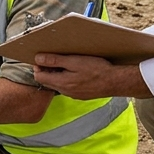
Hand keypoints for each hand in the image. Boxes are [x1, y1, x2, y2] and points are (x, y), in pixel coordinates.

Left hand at [33, 53, 151, 98]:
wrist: (116, 81)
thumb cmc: (97, 70)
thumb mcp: (74, 61)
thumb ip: (55, 61)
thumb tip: (38, 58)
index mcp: (61, 83)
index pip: (39, 76)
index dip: (38, 66)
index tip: (43, 58)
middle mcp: (65, 91)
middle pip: (46, 81)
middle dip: (47, 70)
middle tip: (54, 59)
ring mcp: (73, 94)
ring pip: (57, 84)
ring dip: (57, 75)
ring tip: (67, 64)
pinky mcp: (81, 95)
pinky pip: (68, 87)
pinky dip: (67, 79)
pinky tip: (76, 72)